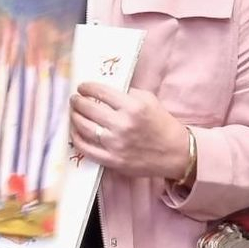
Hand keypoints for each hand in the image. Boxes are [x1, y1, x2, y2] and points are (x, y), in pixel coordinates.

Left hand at [69, 82, 193, 180]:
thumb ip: (128, 93)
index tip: (82, 87)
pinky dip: (77, 139)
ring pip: (84, 127)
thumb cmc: (161, 124)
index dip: (87, 88)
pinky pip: (86, 149)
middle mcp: (122, 125)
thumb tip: (104, 91)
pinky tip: (75, 132)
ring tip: (73, 113)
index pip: (101, 92)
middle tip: (74, 99)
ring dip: (74, 118)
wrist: (174, 152)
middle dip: (77, 102)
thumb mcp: (149, 100)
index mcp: (133, 107)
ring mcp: (115, 144)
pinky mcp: (112, 160)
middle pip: (89, 109)